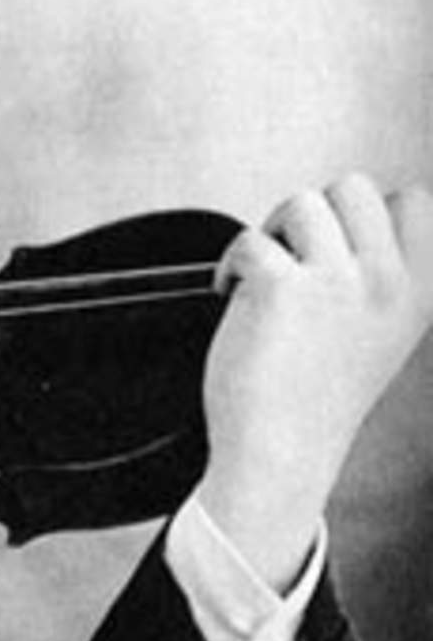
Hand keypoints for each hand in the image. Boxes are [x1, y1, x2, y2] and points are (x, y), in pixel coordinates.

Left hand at [197, 175, 432, 585]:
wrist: (279, 454)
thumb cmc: (315, 400)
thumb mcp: (379, 334)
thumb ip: (377, 278)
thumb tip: (343, 220)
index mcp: (418, 290)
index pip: (415, 200)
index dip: (367, 212)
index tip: (336, 241)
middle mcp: (386, 281)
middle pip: (353, 187)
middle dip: (312, 213)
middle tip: (289, 256)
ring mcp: (337, 281)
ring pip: (301, 202)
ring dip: (270, 233)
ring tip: (260, 275)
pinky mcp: (280, 288)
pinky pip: (249, 240)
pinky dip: (228, 264)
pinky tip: (227, 293)